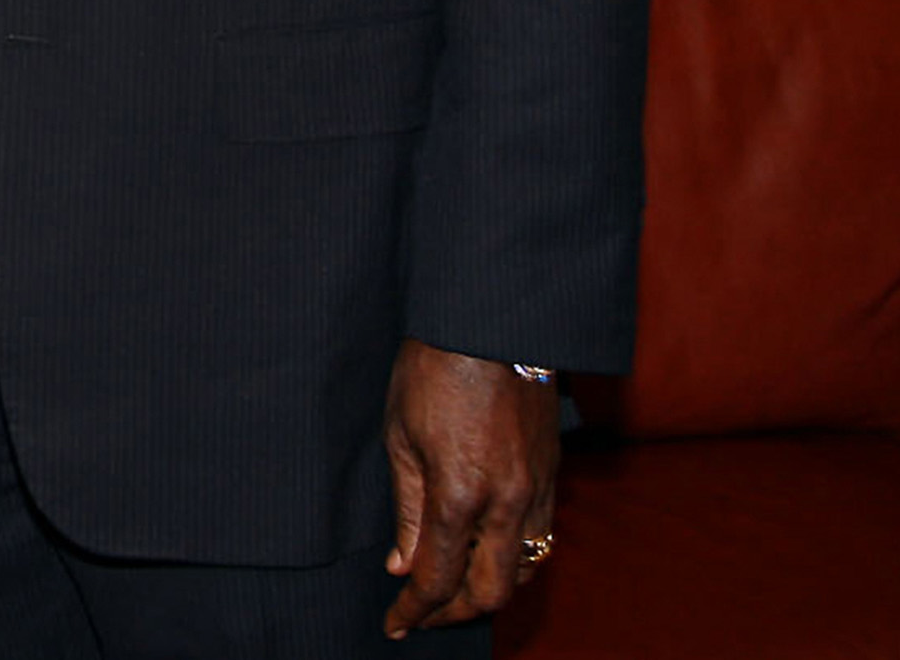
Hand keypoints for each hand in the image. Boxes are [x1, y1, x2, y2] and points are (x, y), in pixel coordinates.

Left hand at [382, 340, 560, 635]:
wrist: (489, 325)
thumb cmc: (432, 370)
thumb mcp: (400, 436)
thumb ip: (407, 509)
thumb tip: (404, 565)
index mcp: (460, 494)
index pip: (440, 578)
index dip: (415, 609)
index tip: (396, 624)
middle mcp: (507, 503)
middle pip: (490, 592)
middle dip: (454, 613)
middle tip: (422, 613)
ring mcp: (537, 492)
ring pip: (522, 571)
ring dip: (488, 590)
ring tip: (452, 590)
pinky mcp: (552, 477)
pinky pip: (540, 539)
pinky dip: (513, 560)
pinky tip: (486, 555)